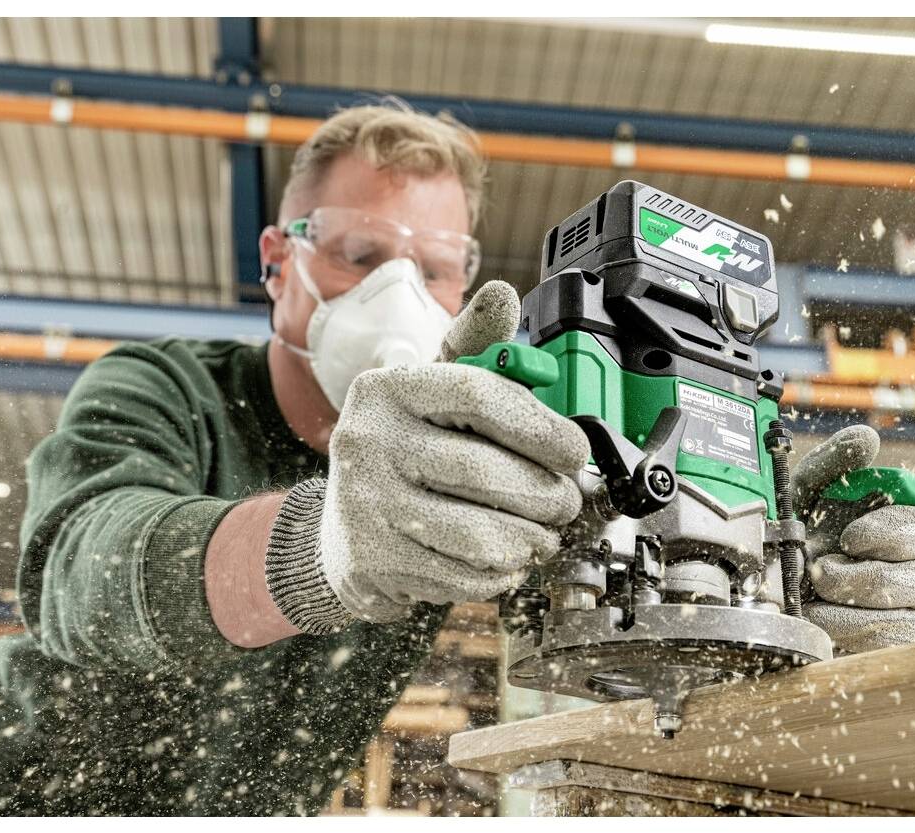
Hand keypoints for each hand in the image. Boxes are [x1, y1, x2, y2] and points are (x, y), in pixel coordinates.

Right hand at [265, 281, 590, 631]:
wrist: (339, 529)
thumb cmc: (402, 447)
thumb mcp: (429, 390)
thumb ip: (472, 348)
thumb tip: (502, 297)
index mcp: (386, 389)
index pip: (478, 395)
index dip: (542, 426)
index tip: (574, 449)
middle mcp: (368, 444)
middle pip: (485, 473)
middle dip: (548, 494)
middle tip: (567, 500)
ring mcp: (368, 508)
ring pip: (483, 535)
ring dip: (533, 539)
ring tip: (543, 531)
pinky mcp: (377, 563)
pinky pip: (466, 576)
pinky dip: (503, 572)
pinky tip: (506, 556)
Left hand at [792, 425, 914, 653]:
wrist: (772, 602)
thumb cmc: (799, 542)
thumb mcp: (805, 500)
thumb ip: (834, 465)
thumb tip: (866, 438)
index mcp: (907, 532)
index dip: (889, 534)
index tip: (848, 538)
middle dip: (864, 579)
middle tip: (821, 575)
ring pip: (908, 621)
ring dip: (849, 612)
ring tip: (814, 603)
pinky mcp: (907, 653)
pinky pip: (893, 653)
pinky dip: (851, 639)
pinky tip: (824, 626)